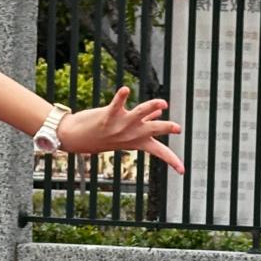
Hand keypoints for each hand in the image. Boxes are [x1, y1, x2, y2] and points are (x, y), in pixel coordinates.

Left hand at [56, 87, 185, 173]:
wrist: (77, 138)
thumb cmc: (104, 134)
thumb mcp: (127, 132)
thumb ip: (145, 122)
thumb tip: (159, 114)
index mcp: (138, 141)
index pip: (159, 152)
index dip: (172, 161)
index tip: (183, 171)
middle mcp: (131, 134)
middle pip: (153, 130)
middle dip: (165, 128)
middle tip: (178, 128)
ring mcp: (120, 126)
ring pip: (139, 115)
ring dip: (150, 108)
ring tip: (162, 103)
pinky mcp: (108, 117)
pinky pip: (116, 105)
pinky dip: (121, 97)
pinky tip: (126, 89)